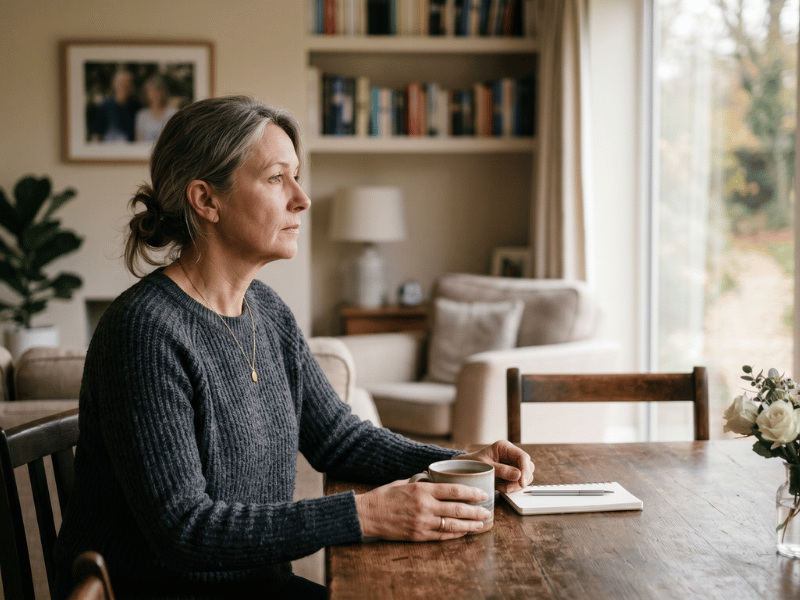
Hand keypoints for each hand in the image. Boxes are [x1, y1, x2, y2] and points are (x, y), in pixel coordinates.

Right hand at [354, 479, 490, 540]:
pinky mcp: (418, 536)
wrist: (367, 514)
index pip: (455, 490)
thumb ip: (423, 482)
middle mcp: (425, 506)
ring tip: (482, 525)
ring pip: (453, 526)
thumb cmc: (385, 495)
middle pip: (458, 510)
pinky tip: (464, 532)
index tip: (483, 494)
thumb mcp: (405, 482)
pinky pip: (441, 536)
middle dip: (476, 512)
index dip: (472, 493)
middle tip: (488, 513)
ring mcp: (422, 523)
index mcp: (423, 489)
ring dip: (470, 526)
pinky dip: (455, 535)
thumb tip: (438, 479)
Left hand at [456, 440, 534, 492]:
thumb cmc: (472, 464)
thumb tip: (518, 475)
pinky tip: (501, 487)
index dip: (525, 470)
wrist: (465, 470)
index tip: (521, 482)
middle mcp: (511, 455)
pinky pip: (519, 482)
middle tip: (507, 487)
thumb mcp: (485, 467)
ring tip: (500, 487)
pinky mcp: (511, 474)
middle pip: (528, 466)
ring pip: (526, 476)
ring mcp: (512, 464)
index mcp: (504, 447)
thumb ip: (501, 470)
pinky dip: (512, 487)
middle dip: (520, 479)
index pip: (522, 457)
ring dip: (515, 485)